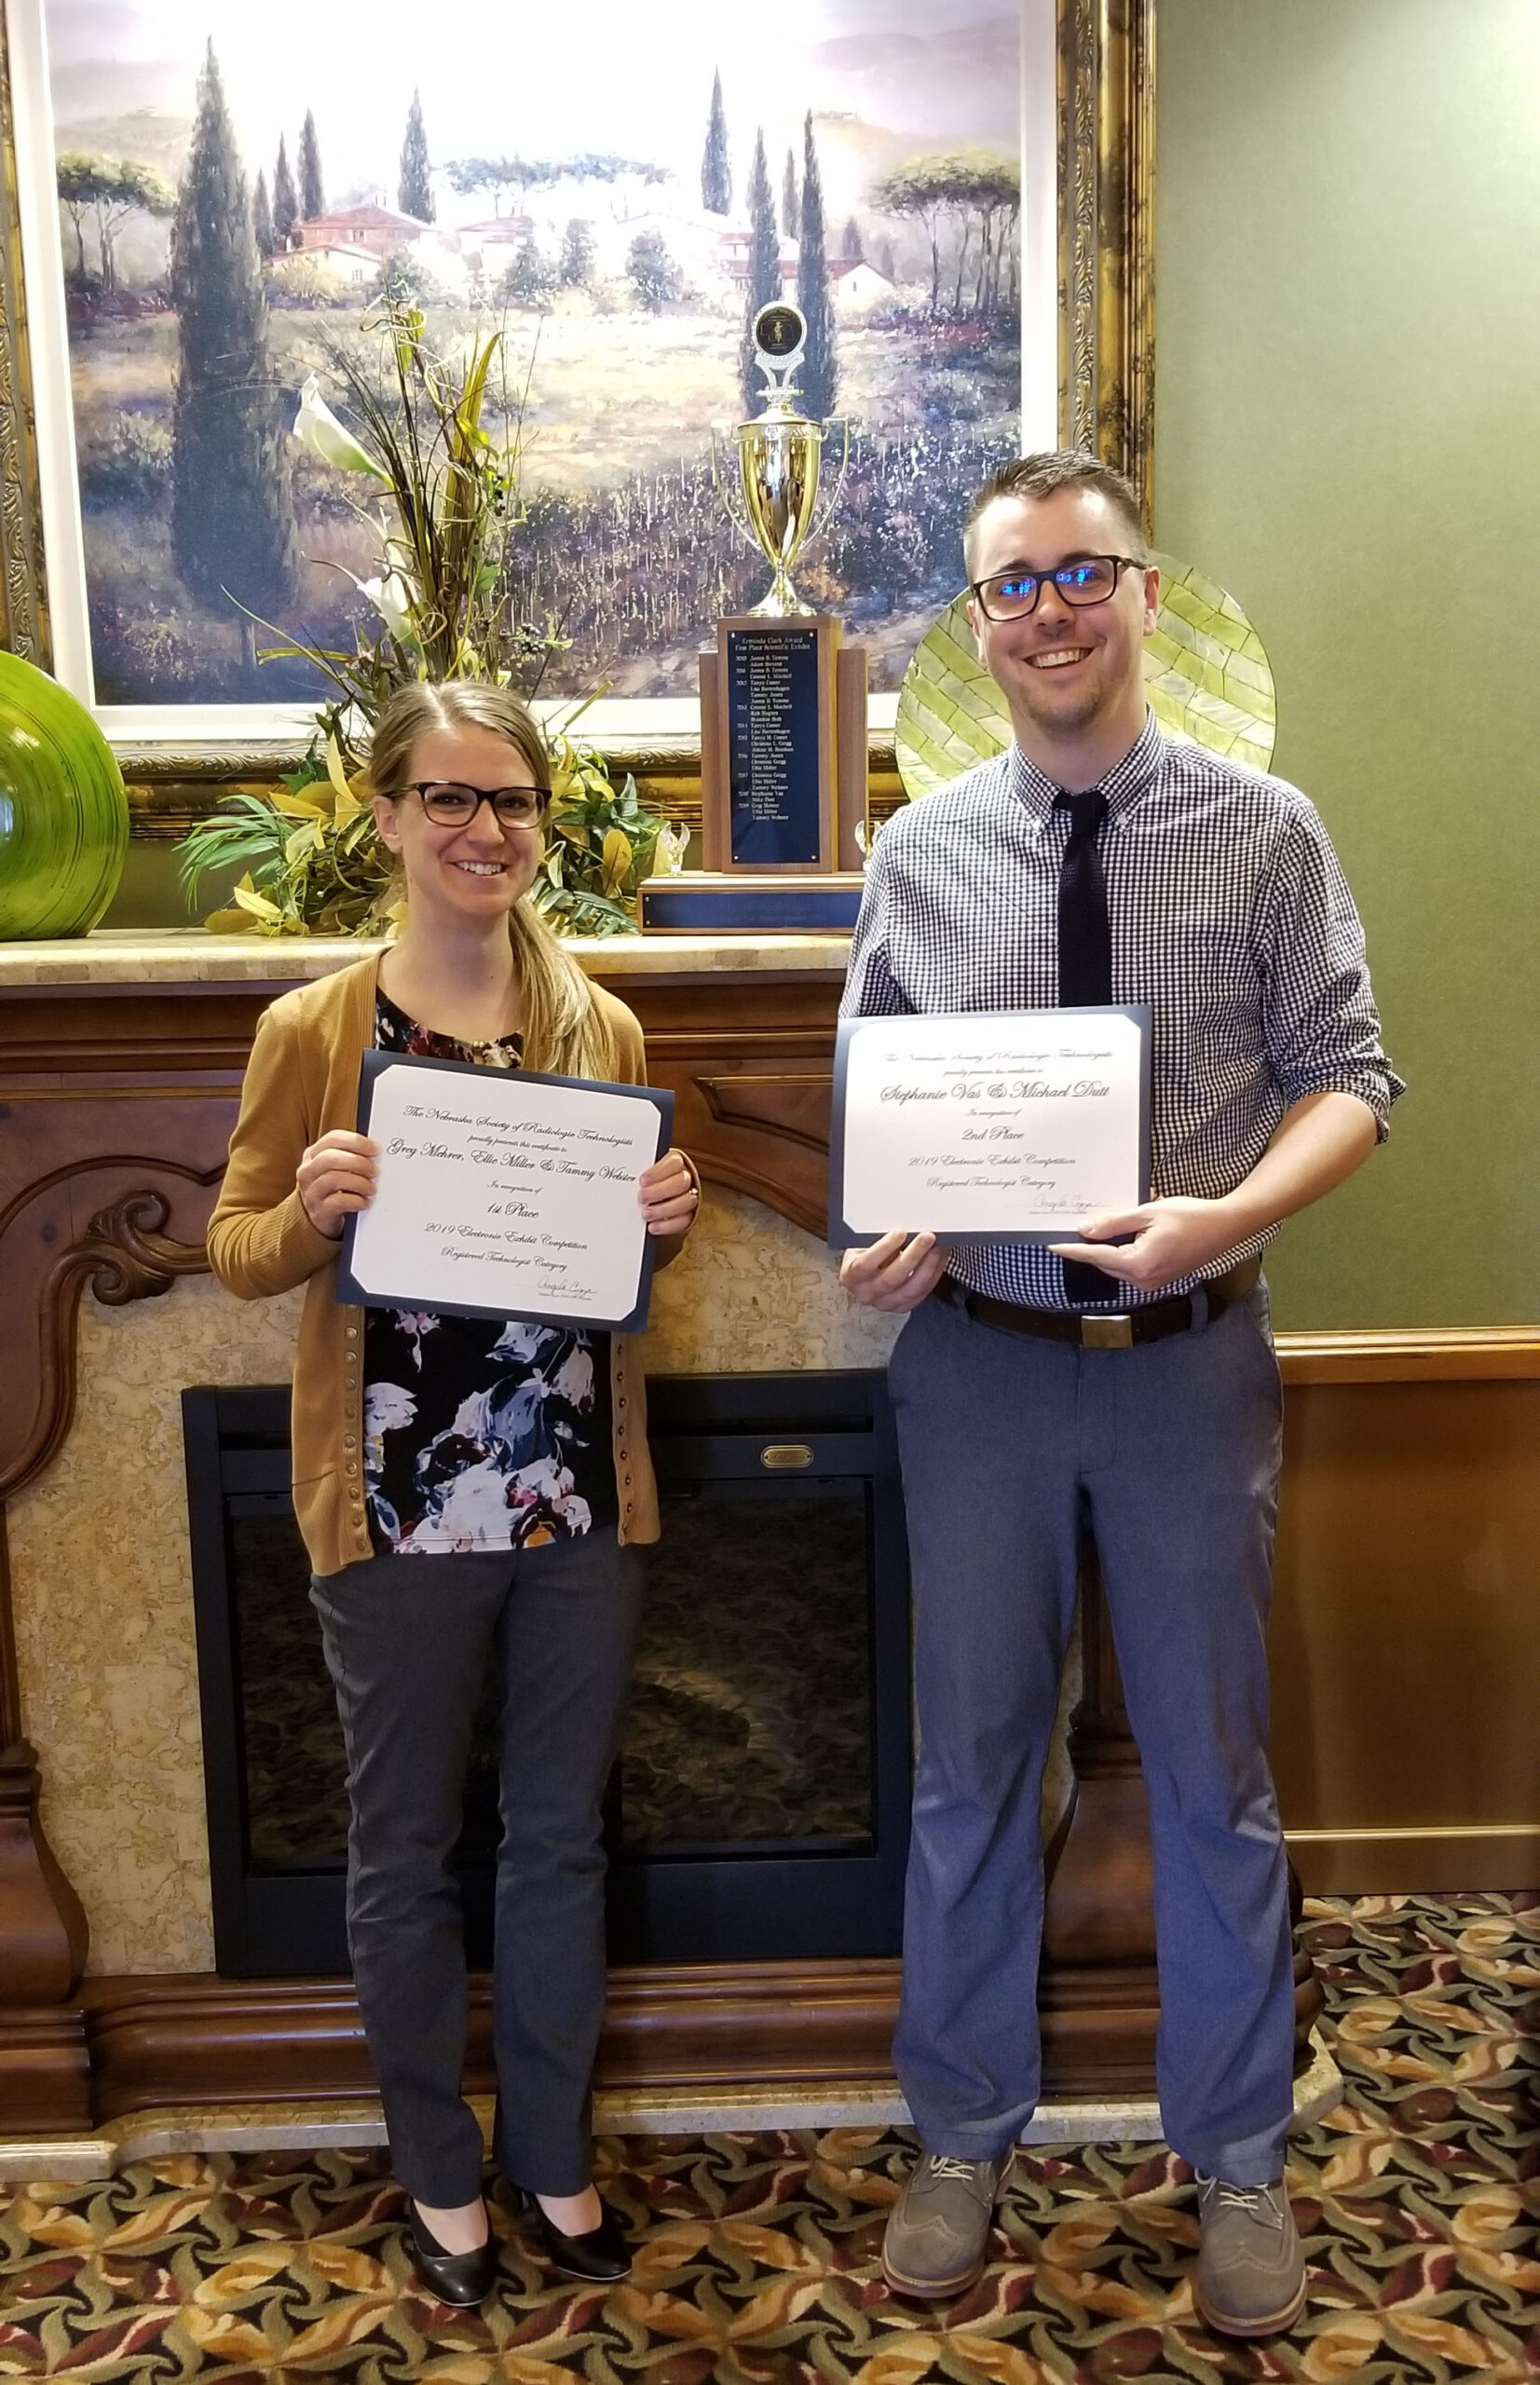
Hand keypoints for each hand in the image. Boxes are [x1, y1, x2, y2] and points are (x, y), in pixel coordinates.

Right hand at [297, 1130, 378, 1239]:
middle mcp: (308, 1171)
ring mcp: (311, 1192)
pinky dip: (356, 1201)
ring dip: (359, 1182)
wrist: (323, 1217)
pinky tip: (365, 1202)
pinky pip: (338, 1202)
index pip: (332, 1139)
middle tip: (375, 1171)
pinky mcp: (319, 1211)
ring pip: (334, 1179)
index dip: (355, 1141)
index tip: (375, 1149)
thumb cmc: (335, 1188)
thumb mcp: (338, 1168)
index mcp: (313, 1155)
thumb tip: (377, 1151)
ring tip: (372, 1188)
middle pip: (330, 1158)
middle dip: (358, 1162)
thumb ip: (352, 1156)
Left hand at [639, 1150, 699, 1237]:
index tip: (642, 1181)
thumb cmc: (645, 1183)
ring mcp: (688, 1198)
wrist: (652, 1198)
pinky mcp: (687, 1216)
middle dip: (660, 1191)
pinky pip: (683, 1221)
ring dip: (664, 1210)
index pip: (675, 1162)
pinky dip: (667, 1225)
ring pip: (686, 1202)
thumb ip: (637, 1175)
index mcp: (674, 1164)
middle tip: (641, 1198)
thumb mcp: (641, 1174)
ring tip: (645, 1214)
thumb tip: (619, 1181)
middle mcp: (685, 1179)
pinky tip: (652, 1226)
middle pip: (682, 1182)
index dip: (659, 1172)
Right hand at [840, 1230, 946, 1311]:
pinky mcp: (903, 1306)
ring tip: (938, 1247)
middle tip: (927, 1237)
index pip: (865, 1264)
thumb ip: (878, 1237)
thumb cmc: (865, 1252)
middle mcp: (866, 1293)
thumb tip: (904, 1225)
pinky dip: (934, 1274)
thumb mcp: (864, 1243)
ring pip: (911, 1289)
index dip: (884, 1248)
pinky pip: (922, 1293)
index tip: (900, 1232)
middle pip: (892, 1278)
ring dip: (928, 1265)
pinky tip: (939, 1258)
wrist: (866, 1273)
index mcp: (851, 1275)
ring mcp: (885, 1303)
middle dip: (913, 1255)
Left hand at [1049, 1197, 1241, 1295]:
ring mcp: (1153, 1283)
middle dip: (1093, 1246)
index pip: (1096, 1257)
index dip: (1073, 1249)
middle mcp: (1144, 1280)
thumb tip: (1085, 1229)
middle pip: (1105, 1263)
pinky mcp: (1160, 1280)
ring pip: (1118, 1266)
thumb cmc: (1190, 1217)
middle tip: (1080, 1224)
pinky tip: (1129, 1235)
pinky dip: (1124, 1253)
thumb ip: (1114, 1223)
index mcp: (1139, 1264)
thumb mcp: (1147, 1213)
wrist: (1225, 1227)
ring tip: (1110, 1226)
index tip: (1052, 1245)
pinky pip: (1132, 1268)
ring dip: (1110, 1249)